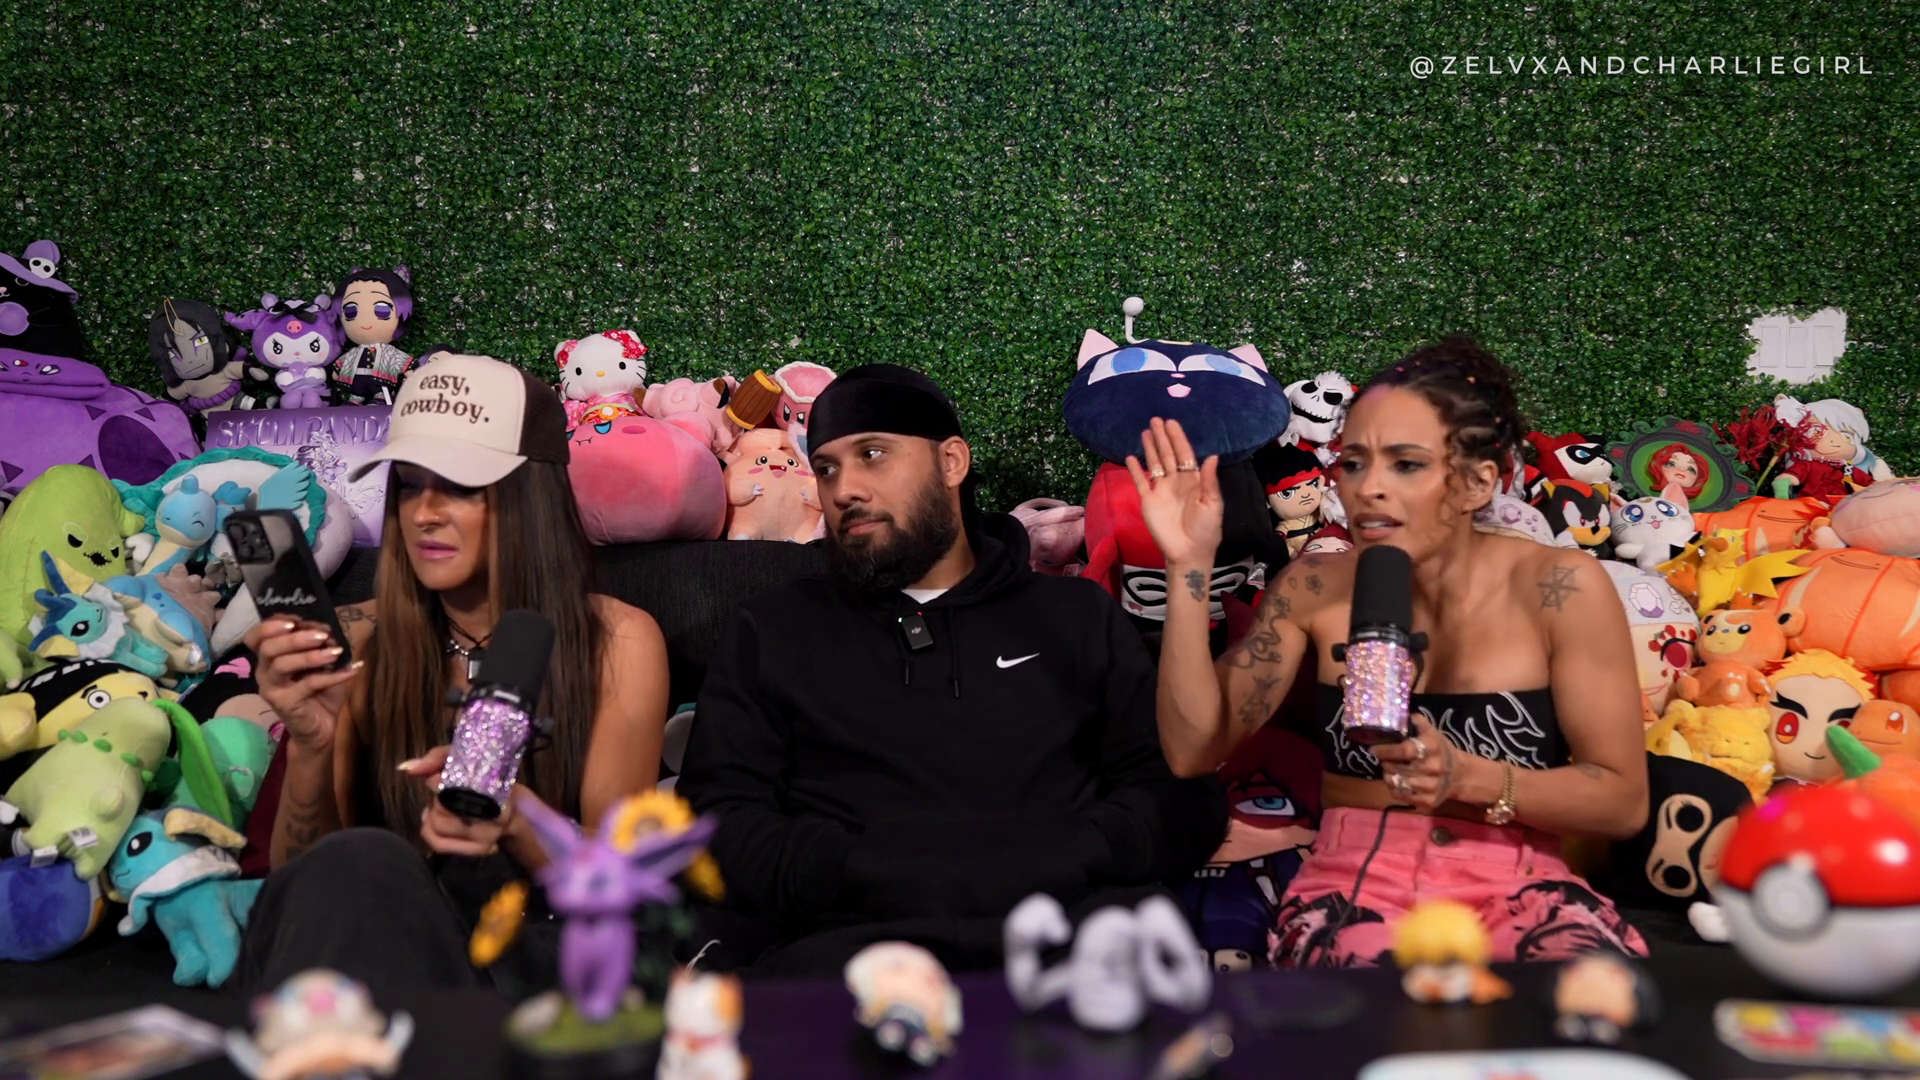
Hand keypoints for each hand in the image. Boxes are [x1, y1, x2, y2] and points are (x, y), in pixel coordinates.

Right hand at [245, 618, 359, 748]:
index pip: (256, 636)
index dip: (273, 624)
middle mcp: (264, 671)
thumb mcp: (322, 664)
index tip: (298, 620)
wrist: (321, 728)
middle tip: (322, 635)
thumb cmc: (319, 692)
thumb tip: (328, 630)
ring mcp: (271, 689)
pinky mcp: (285, 704)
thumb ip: (320, 645)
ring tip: (335, 651)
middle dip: (296, 637)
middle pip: (268, 647)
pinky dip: (332, 675)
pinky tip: (351, 670)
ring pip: (281, 665)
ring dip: (310, 655)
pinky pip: (307, 685)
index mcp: (268, 658)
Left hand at [402, 746, 519, 856]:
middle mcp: (496, 815)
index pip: (456, 784)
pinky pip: (439, 844)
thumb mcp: (464, 758)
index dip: (439, 779)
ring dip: (434, 813)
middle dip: (438, 797)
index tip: (440, 775)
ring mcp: (488, 836)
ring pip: (439, 825)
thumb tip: (406, 768)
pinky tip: (432, 819)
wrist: (510, 807)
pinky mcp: (477, 850)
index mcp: (497, 787)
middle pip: (445, 806)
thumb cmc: (482, 778)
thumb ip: (436, 758)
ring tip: (443, 805)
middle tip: (446, 791)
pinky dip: (428, 830)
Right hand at [1123, 418, 1222, 568]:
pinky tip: (1130, 457)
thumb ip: (1209, 480)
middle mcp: (1176, 481)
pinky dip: (1135, 470)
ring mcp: (1161, 490)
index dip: (1178, 439)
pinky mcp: (1148, 501)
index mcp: (1193, 480)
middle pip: (1168, 454)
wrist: (1189, 552)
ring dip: (1150, 448)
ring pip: (1154, 464)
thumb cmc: (1206, 529)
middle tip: (1155, 419)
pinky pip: (1140, 482)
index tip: (1172, 423)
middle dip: (1162, 437)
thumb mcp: (1212, 504)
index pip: (1184, 454)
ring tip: (1145, 431)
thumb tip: (1211, 455)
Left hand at [1370, 711, 1468, 811]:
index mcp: (1433, 748)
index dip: (1386, 751)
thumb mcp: (1433, 734)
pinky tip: (1398, 782)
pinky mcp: (1429, 801)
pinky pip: (1402, 796)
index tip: (1373, 750)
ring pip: (1398, 783)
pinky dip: (1395, 789)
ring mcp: (1432, 786)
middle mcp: (1433, 768)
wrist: (1460, 775)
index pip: (1404, 750)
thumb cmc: (1440, 750)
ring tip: (1390, 771)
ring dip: (1389, 777)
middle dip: (1386, 763)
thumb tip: (1408, 716)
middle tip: (1384, 760)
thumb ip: (1419, 724)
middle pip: (1397, 768)